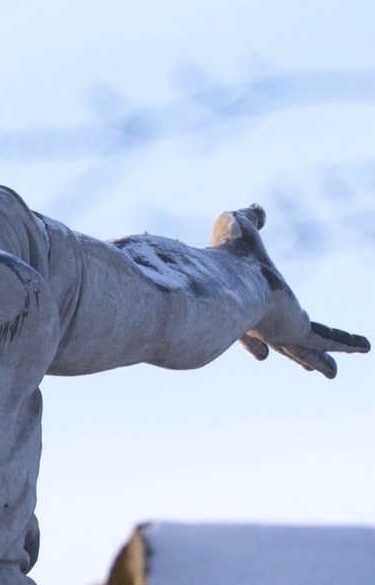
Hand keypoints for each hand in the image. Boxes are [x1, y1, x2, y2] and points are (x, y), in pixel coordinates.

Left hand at [211, 204, 369, 377]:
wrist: (226, 281)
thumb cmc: (224, 255)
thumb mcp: (238, 227)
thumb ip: (248, 219)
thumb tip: (256, 210)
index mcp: (241, 303)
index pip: (249, 326)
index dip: (252, 340)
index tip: (259, 356)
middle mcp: (257, 323)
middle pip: (279, 343)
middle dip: (291, 353)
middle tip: (302, 367)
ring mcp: (277, 330)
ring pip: (303, 349)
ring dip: (317, 360)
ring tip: (330, 374)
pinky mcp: (296, 331)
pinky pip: (326, 339)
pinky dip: (345, 344)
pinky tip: (364, 347)